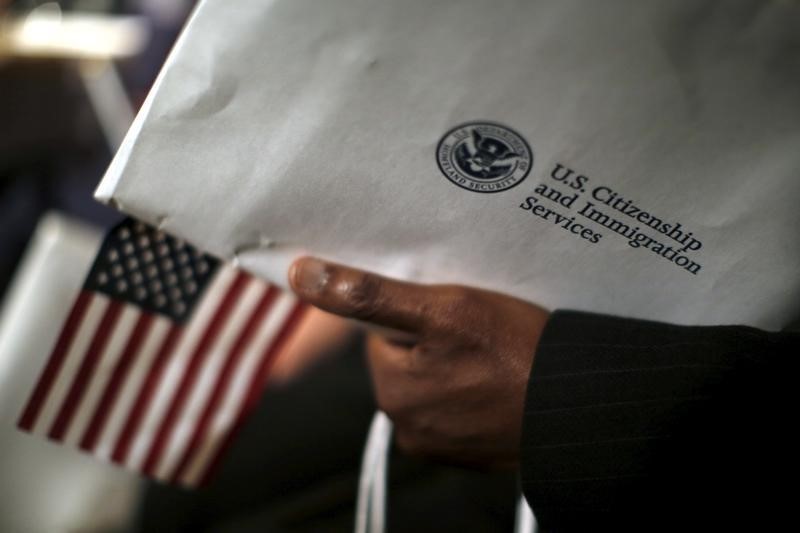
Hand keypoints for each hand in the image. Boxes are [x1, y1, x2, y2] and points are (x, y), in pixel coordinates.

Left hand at [288, 257, 548, 466]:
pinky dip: (471, 391)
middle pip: (406, 358)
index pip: (380, 333)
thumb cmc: (514, 352)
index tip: (448, 312)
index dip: (413, 313)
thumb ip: (368, 292)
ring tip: (491, 354)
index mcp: (391, 391)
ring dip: (453, 365)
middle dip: (433, 339)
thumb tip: (301, 275)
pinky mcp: (469, 453)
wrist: (577, 401)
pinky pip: (456, 407)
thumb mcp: (441, 306)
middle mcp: (408, 426)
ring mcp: (440, 444)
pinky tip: (497, 379)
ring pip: (433, 381)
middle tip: (475, 330)